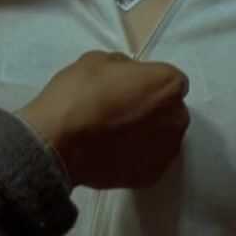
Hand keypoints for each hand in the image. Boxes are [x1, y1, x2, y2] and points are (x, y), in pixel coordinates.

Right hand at [19, 51, 189, 188]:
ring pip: (163, 136)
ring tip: (116, 134)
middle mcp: (177, 118)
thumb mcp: (97, 59)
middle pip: (171, 109)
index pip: (170, 79)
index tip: (128, 86)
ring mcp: (167, 151)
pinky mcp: (153, 176)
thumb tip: (128, 74)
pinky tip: (114, 152)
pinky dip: (137, 155)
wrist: (58, 143)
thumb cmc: (79, 94)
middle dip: (153, 108)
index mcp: (167, 85)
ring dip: (148, 133)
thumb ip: (123, 66)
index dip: (148, 81)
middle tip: (122, 110)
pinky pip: (150, 158)